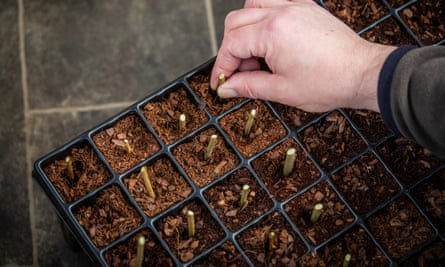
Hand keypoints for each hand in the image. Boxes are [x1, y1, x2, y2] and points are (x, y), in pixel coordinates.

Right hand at [210, 0, 395, 111]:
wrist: (362, 73)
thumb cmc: (330, 81)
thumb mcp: (282, 90)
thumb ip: (248, 86)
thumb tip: (227, 88)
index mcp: (273, 33)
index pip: (231, 44)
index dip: (221, 66)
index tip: (220, 82)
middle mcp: (281, 13)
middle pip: (235, 22)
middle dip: (231, 50)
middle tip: (240, 74)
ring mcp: (294, 6)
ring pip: (251, 6)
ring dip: (244, 29)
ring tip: (254, 54)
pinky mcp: (305, 7)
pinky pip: (274, 2)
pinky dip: (263, 16)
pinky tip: (270, 38)